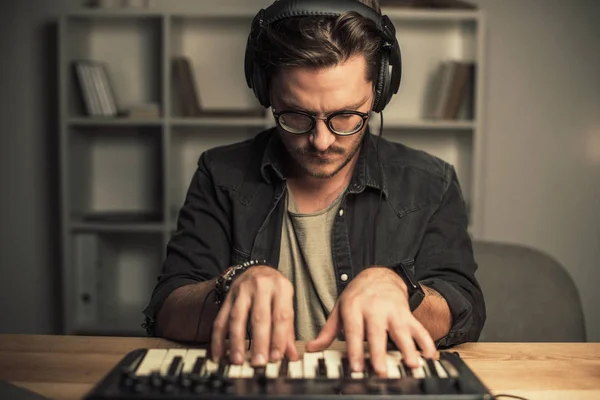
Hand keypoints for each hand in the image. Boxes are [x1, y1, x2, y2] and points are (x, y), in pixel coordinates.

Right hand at [211, 265, 298, 365]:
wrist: (257, 270)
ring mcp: (241, 291)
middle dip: (259, 342)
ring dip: (236, 341)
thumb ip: (288, 330)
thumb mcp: (287, 302)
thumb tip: (291, 356)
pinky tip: (219, 355)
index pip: (281, 316)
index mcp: (280, 288)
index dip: (278, 338)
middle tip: (259, 362)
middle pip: (259, 317)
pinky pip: (220, 319)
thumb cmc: (275, 290)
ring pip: (237, 318)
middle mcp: (260, 287)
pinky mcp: (228, 298)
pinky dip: (218, 339)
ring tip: (238, 360)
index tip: (276, 357)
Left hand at [305, 267, 435, 375]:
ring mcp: (393, 311)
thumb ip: (328, 331)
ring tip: (411, 364)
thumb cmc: (357, 296)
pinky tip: (430, 356)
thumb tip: (312, 348)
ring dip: (408, 348)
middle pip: (377, 333)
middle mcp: (374, 309)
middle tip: (381, 371)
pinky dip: (426, 342)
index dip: (355, 350)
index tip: (357, 368)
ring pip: (401, 331)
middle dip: (380, 353)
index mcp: (354, 308)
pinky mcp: (407, 314)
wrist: (379, 275)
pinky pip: (419, 328)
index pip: (354, 331)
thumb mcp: (340, 309)